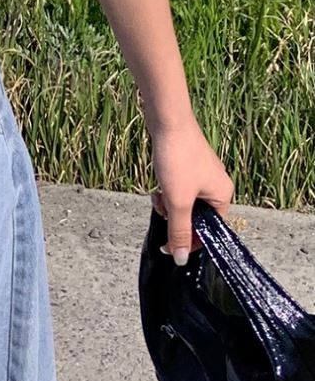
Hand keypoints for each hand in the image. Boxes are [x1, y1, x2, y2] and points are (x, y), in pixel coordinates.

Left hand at [149, 114, 234, 264]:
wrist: (167, 121)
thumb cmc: (177, 158)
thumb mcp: (177, 201)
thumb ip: (179, 231)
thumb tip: (181, 259)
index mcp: (222, 195)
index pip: (211, 231)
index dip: (190, 240)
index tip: (169, 245)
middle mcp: (216, 185)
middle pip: (196, 217)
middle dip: (176, 217)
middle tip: (163, 209)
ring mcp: (202, 175)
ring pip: (184, 203)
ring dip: (169, 204)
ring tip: (159, 193)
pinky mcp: (188, 166)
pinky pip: (178, 189)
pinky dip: (167, 190)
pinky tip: (158, 183)